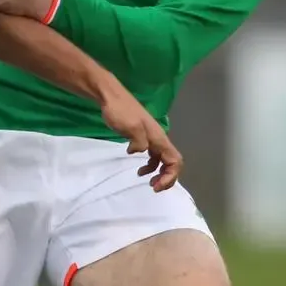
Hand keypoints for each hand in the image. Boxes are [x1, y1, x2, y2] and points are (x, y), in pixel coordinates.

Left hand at [97, 77, 182, 191]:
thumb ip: (139, 142)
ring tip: (147, 182)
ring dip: (158, 173)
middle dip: (166, 177)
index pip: (174, 161)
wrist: (111, 97)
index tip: (156, 186)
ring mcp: (151, 138)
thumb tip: (139, 152)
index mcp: (159, 138)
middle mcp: (158, 139)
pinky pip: (152, 156)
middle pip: (172, 162)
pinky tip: (138, 169)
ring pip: (162, 160)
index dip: (170, 176)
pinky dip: (149, 165)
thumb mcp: (130, 128)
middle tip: (153, 188)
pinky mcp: (142, 138)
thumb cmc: (120, 111)